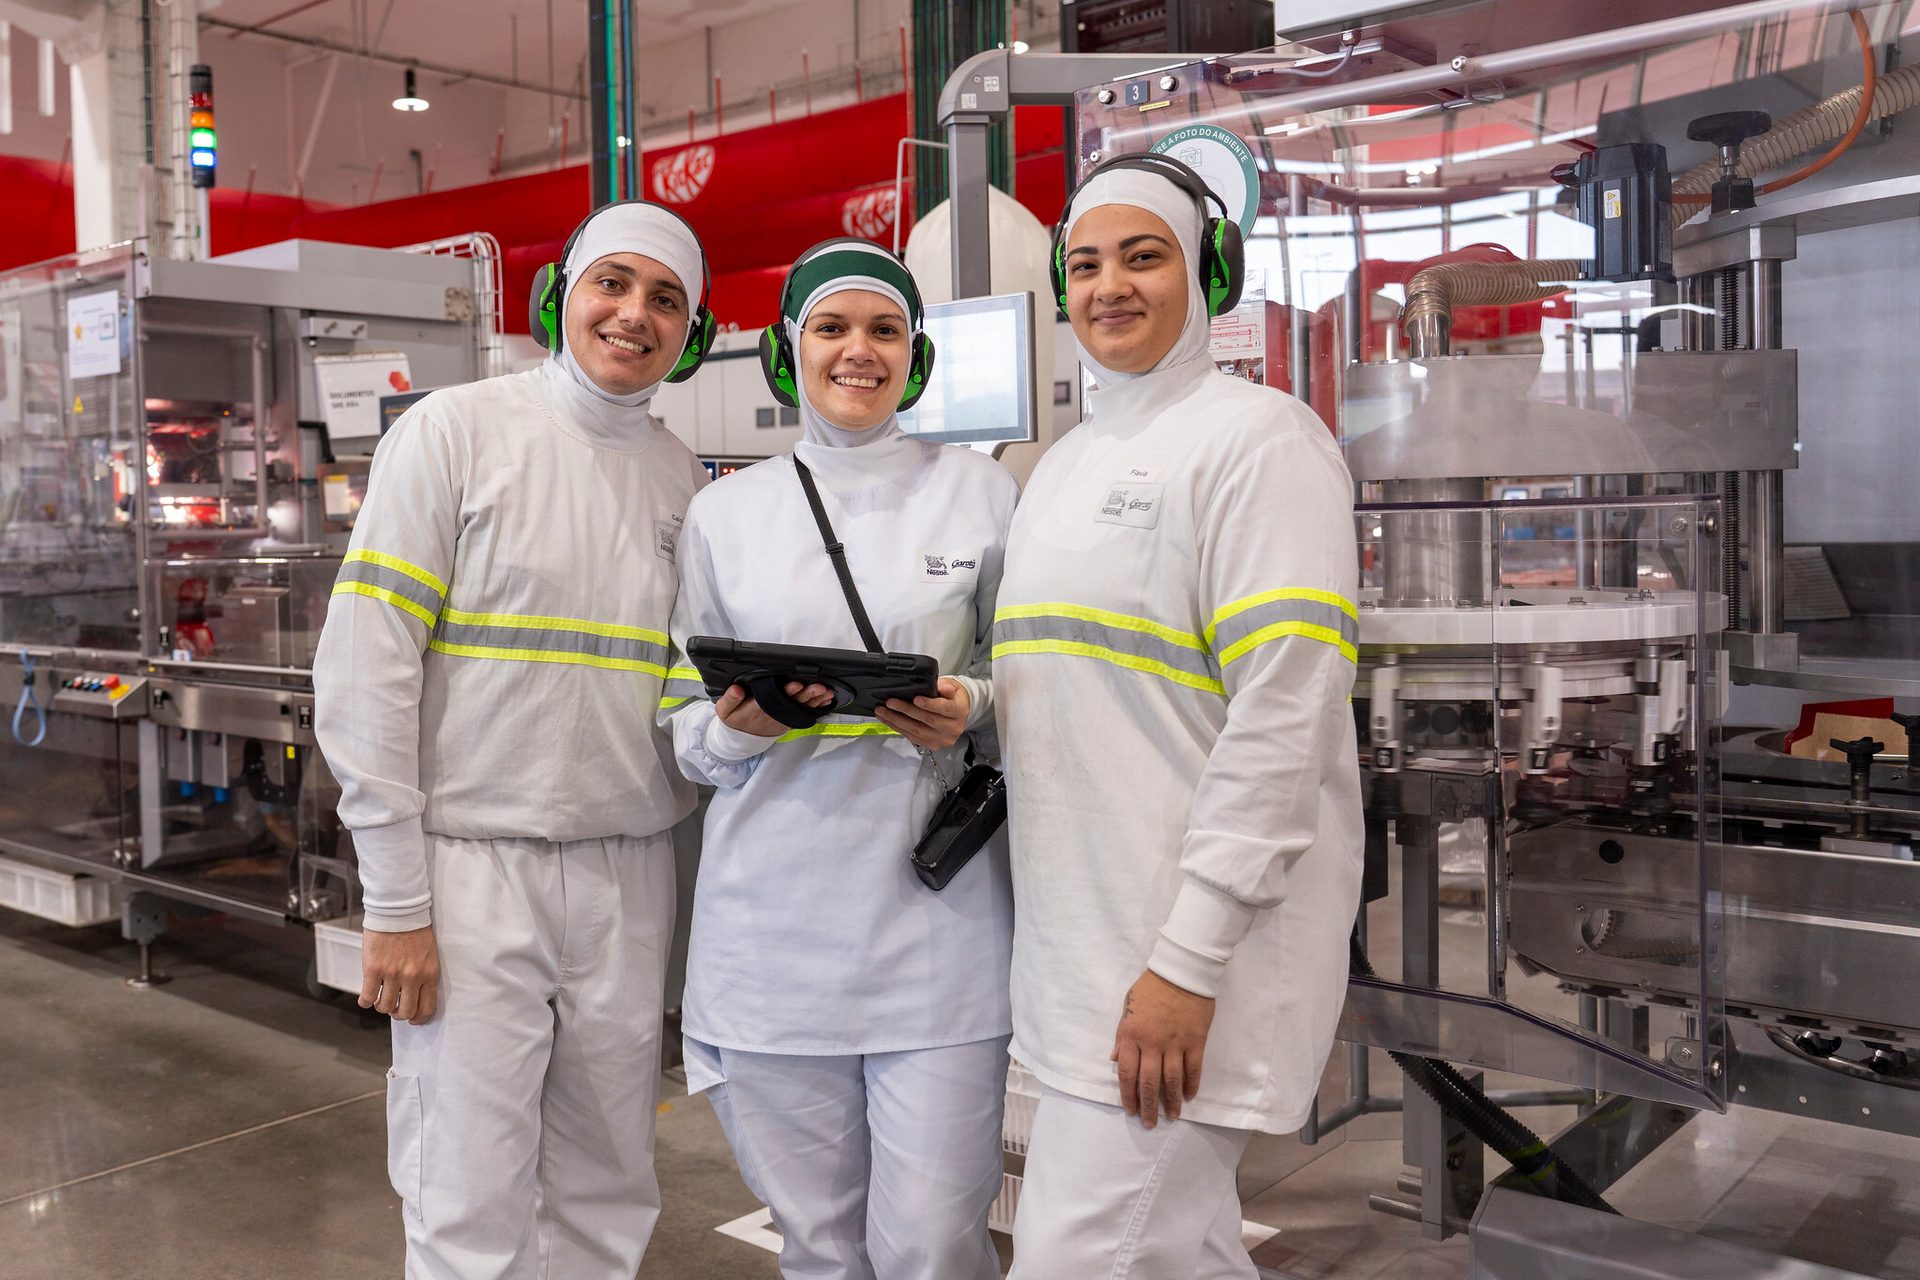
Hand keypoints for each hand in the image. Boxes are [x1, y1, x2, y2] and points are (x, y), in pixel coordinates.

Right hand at [360, 925, 440, 1024]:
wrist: (398, 911)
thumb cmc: (415, 930)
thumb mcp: (429, 955)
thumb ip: (423, 975)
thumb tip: (415, 997)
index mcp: (429, 974)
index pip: (426, 1008)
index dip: (418, 1019)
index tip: (413, 1019)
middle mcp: (412, 977)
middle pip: (405, 1012)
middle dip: (398, 1014)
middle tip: (394, 1007)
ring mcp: (392, 974)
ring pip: (385, 1007)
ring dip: (381, 1006)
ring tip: (380, 997)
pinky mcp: (373, 969)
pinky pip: (367, 997)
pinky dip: (366, 1001)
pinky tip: (367, 996)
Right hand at [715, 681, 833, 736]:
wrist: (742, 740)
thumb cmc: (735, 721)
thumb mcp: (725, 711)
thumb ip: (730, 699)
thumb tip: (736, 689)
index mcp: (758, 709)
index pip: (775, 699)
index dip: (787, 692)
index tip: (796, 684)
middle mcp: (774, 715)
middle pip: (793, 703)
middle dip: (806, 694)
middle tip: (818, 686)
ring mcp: (783, 719)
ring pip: (801, 708)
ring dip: (815, 700)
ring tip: (826, 692)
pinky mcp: (789, 721)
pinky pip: (804, 713)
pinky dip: (816, 706)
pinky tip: (825, 698)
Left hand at [876, 677, 969, 749]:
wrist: (957, 713)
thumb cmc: (952, 697)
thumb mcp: (952, 686)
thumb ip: (945, 686)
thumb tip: (942, 687)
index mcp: (959, 711)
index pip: (944, 708)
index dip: (929, 704)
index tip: (916, 699)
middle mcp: (952, 728)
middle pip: (927, 720)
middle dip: (906, 710)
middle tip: (890, 702)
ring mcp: (942, 739)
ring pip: (917, 730)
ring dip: (896, 721)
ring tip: (882, 711)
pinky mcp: (932, 745)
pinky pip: (912, 737)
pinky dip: (898, 728)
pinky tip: (888, 720)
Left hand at [1112, 969, 1214, 1128]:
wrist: (1180, 972)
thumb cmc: (1150, 988)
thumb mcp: (1127, 1007)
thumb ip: (1122, 1036)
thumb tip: (1116, 1060)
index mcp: (1131, 1035)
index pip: (1127, 1073)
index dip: (1128, 1095)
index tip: (1130, 1110)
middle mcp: (1152, 1043)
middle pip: (1149, 1083)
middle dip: (1148, 1107)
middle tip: (1150, 1124)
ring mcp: (1175, 1044)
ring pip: (1172, 1080)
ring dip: (1172, 1101)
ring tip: (1172, 1116)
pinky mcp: (1195, 1041)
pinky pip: (1193, 1069)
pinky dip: (1191, 1084)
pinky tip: (1189, 1096)